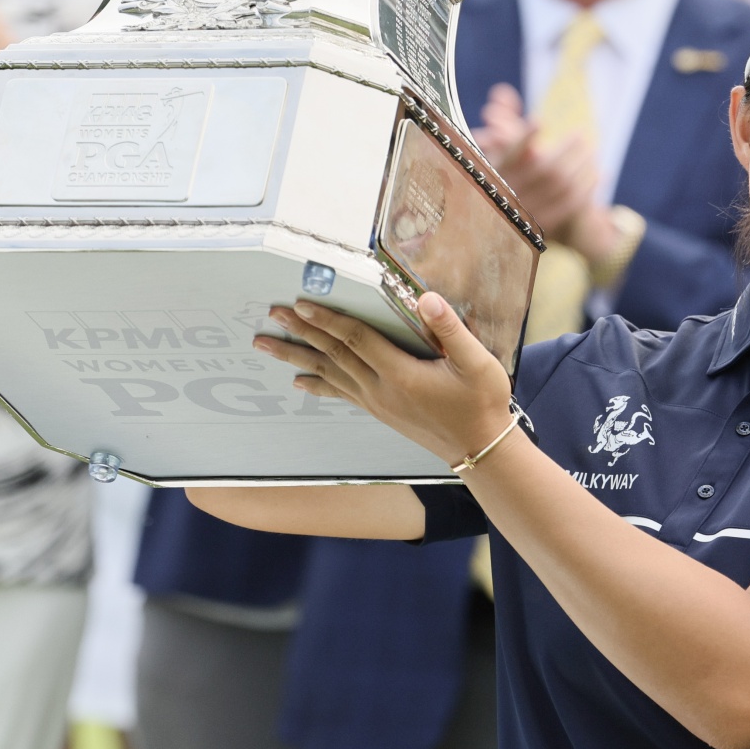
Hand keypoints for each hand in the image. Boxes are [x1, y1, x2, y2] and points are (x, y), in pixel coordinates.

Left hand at [259, 294, 513, 467]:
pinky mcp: (379, 411)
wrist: (478, 449)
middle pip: (333, 355)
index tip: (302, 304)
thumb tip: (426, 299)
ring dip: (297, 358)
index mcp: (401, 374)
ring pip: (329, 374)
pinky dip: (317, 384)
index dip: (328, 320)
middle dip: (301, 333)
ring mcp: (377, 403)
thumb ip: (450, 329)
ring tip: (268, 346)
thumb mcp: (477, 363)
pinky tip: (299, 382)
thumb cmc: (481, 403)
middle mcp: (381, 389)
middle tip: (272, 315)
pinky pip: (340, 393)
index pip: (356, 339)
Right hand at [472, 83, 600, 240]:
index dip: (523, 138)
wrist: (498, 226)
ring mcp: (525, 214)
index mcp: (491, 174)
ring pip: (562, 186)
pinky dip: (587, 188)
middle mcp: (506, 195)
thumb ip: (502, 120)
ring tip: (593, 151)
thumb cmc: (499, 176)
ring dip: (582, 165)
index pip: (507, 155)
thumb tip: (502, 92)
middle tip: (582, 133)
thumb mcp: (494, 151)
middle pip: (545, 168)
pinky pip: (570, 206)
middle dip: (567, 148)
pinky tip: (598, 174)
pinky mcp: (541, 228)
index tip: (539, 120)